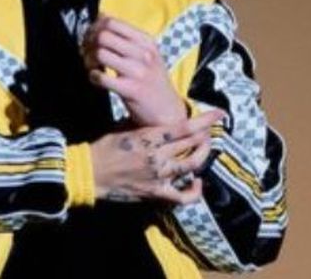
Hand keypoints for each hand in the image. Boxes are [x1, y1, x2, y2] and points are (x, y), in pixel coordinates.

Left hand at [82, 13, 186, 126]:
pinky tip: (97, 78)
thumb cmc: (152, 80)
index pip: (113, 23)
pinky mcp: (131, 90)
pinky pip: (101, 77)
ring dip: (89, 59)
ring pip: (100, 53)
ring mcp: (138, 71)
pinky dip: (93, 76)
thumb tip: (101, 16)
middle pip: (104, 36)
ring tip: (92, 66)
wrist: (167, 110)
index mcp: (147, 41)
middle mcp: (144, 54)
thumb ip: (126, 36)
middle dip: (89, 43)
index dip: (95, 28)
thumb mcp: (147, 54)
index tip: (90, 38)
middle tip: (86, 53)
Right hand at [90, 111, 222, 204]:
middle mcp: (157, 155)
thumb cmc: (105, 147)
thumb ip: (145, 125)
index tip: (219, 114)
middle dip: (205, 137)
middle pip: (192, 144)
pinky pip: (182, 196)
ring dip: (202, 156)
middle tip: (208, 133)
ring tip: (204, 150)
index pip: (184, 127)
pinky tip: (197, 183)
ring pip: (192, 165)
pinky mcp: (156, 192)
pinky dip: (194, 191)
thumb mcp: (124, 128)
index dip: (205, 120)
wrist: (90, 172)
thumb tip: (158, 117)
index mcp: (149, 137)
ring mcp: (158, 175)